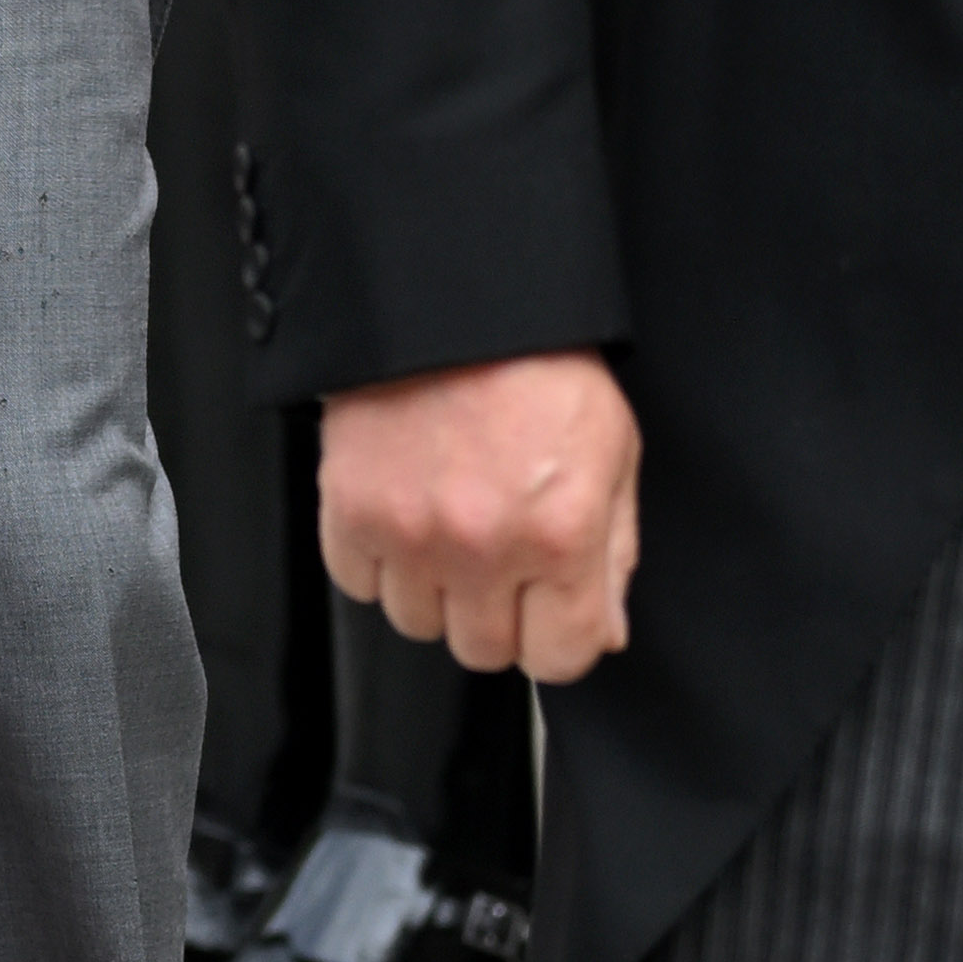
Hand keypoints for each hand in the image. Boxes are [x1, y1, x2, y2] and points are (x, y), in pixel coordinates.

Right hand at [320, 354, 641, 684]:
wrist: (451, 301)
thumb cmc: (536, 363)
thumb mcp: (611, 453)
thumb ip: (613, 553)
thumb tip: (600, 630)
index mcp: (560, 535)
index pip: (559, 659)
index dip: (558, 638)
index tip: (549, 611)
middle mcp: (482, 547)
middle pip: (484, 651)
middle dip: (496, 614)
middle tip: (498, 558)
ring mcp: (409, 533)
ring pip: (417, 624)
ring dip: (434, 589)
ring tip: (447, 528)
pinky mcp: (349, 510)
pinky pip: (357, 584)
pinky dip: (377, 560)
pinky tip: (403, 514)